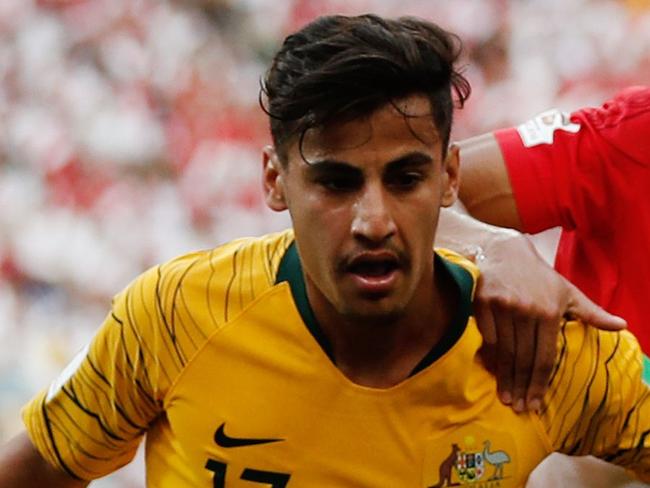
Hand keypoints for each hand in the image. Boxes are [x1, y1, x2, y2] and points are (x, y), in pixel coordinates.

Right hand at [473, 232, 626, 412]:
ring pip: (504, 351)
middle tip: (519, 407)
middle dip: (521, 386)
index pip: (544, 357)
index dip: (539, 384)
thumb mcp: (567, 292)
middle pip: (523, 358)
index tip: (535, 403)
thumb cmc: (539, 276)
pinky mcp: (482, 303)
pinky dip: (489, 358)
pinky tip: (492, 372)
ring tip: (505, 397)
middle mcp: (526, 310)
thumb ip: (591, 312)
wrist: (504, 251)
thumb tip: (621, 325)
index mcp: (549, 311)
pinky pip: (487, 338)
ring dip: (504, 377)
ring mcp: (502, 307)